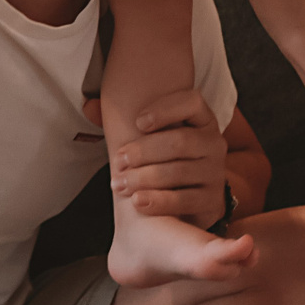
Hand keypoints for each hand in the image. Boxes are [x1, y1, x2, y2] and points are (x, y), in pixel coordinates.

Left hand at [107, 88, 230, 227]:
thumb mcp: (151, 136)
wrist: (187, 197)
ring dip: (144, 178)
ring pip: (179, 171)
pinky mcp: (213, 201)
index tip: (138, 122)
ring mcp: (215, 173)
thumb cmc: (163, 158)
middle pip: (180, 141)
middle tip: (118, 162)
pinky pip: (185, 200)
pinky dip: (159, 201)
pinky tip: (137, 201)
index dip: (165, 109)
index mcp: (202, 119)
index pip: (192, 102)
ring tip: (119, 184)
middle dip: (143, 151)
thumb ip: (125, 119)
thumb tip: (89, 107)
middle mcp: (214, 143)